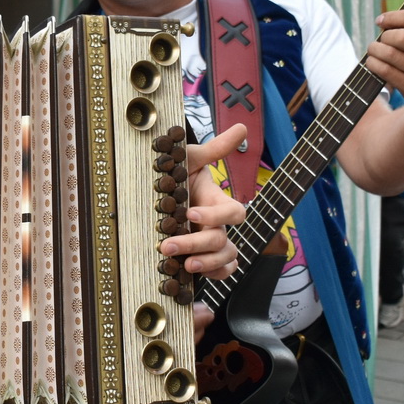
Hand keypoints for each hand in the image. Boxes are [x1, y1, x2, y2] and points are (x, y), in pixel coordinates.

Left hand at [171, 124, 249, 341]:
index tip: (189, 214)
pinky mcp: (203, 257)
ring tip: (183, 265)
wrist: (161, 191)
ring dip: (206, 264)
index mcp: (217, 201)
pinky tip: (194, 275)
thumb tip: (241, 127)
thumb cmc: (177, 173)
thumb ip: (215, 148)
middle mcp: (218, 224)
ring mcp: (212, 243)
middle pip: (222, 240)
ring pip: (226, 258)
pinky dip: (214, 276)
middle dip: (196, 244)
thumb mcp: (190, 158)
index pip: (233, 212)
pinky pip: (224, 272)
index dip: (215, 215)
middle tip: (168, 246)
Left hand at [365, 8, 403, 132]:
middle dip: (384, 35)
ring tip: (373, 48)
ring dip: (374, 49)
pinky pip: (385, 72)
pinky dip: (374, 65)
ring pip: (389, 54)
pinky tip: (374, 62)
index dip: (393, 16)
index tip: (381, 19)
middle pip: (399, 36)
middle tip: (381, 38)